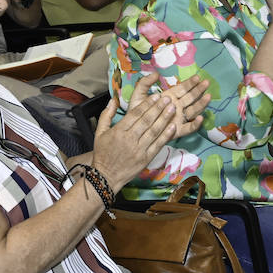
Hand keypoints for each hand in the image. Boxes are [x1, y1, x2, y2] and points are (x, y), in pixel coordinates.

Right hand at [92, 75, 201, 189]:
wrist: (106, 177)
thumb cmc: (102, 154)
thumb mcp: (99, 133)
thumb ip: (106, 115)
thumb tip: (113, 100)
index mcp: (118, 131)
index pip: (135, 114)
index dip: (147, 104)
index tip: (156, 96)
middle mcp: (129, 139)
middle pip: (146, 120)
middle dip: (158, 108)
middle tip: (167, 98)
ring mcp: (139, 149)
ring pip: (154, 131)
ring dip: (164, 118)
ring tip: (172, 108)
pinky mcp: (146, 159)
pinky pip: (158, 145)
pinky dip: (166, 135)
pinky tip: (173, 126)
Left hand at [128, 74, 210, 128]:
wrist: (134, 129)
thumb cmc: (137, 112)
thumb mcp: (138, 95)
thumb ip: (145, 83)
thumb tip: (155, 73)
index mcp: (169, 97)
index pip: (182, 88)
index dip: (190, 83)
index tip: (197, 77)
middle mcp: (176, 107)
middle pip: (191, 97)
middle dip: (199, 90)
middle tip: (207, 82)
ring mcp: (178, 118)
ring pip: (193, 110)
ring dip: (201, 104)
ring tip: (208, 97)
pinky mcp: (177, 131)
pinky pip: (188, 128)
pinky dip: (195, 124)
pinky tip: (200, 118)